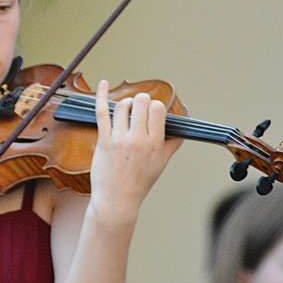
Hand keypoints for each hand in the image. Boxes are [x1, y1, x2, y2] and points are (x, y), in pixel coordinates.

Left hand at [89, 80, 181, 222]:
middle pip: (142, 102)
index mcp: (155, 143)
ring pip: (123, 105)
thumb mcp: (161, 163)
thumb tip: (181, 130)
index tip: (151, 112)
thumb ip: (172, 144)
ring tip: (126, 112)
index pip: (158, 109)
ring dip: (125, 103)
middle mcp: (138, 139)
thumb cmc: (139, 182)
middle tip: (138, 110)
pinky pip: (102, 112)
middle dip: (141, 101)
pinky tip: (103, 83)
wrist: (117, 199)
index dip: (155, 106)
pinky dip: (101, 95)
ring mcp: (119, 139)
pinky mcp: (103, 140)